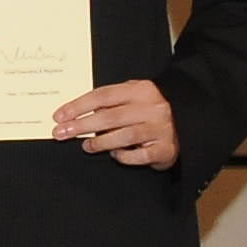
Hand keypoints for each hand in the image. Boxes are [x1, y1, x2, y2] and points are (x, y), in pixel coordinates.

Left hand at [53, 79, 180, 171]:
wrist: (188, 122)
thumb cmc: (150, 111)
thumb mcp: (132, 97)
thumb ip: (110, 102)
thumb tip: (76, 114)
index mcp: (141, 90)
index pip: (102, 96)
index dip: (78, 106)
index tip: (59, 116)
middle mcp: (153, 107)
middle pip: (110, 116)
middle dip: (81, 125)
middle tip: (61, 133)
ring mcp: (161, 128)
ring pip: (124, 135)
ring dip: (100, 142)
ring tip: (86, 146)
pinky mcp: (166, 149)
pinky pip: (140, 155)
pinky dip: (124, 156)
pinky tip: (115, 155)